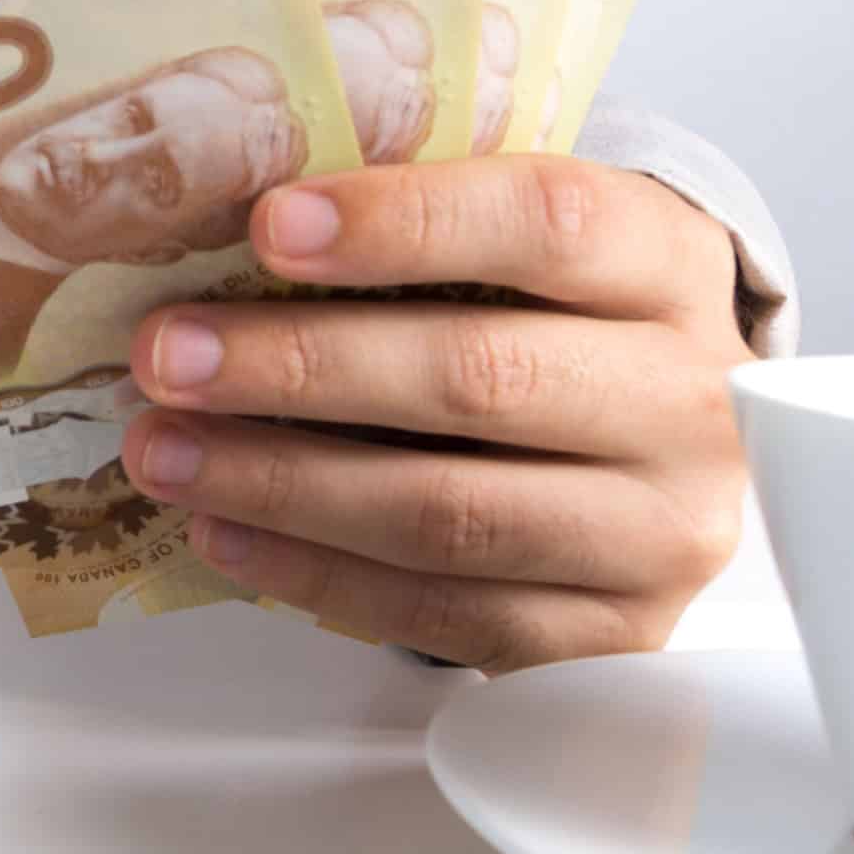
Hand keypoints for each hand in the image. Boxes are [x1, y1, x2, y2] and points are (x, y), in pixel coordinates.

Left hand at [117, 155, 752, 673]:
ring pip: (452, 513)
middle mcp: (691, 402)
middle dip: (301, 366)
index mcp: (668, 264)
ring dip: (281, 483)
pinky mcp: (611, 635)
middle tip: (169, 355)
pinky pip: (444, 614)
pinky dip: (315, 574)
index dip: (404, 221)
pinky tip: (221, 532)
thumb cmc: (550, 326)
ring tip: (163, 452)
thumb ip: (411, 227)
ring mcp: (661, 531)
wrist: (658, 458)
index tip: (267, 226)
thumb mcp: (519, 248)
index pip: (548, 221)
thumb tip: (217, 218)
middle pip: (483, 379)